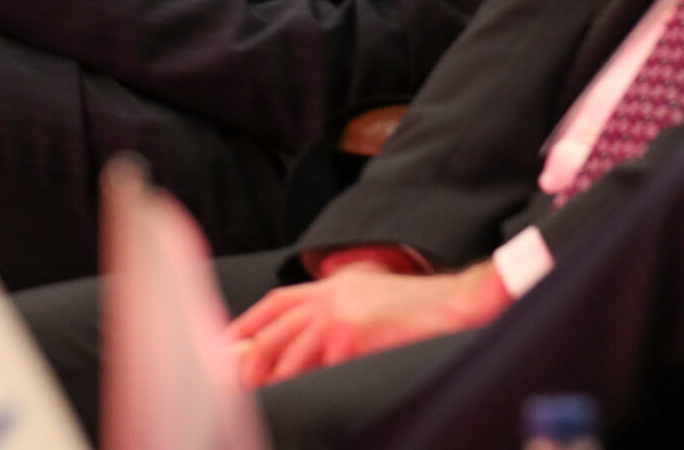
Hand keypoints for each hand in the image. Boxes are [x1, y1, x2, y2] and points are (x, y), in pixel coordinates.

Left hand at [228, 259, 509, 386]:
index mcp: (332, 286)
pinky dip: (304, 384)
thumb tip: (310, 343)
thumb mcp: (369, 297)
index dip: (248, 323)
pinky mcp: (354, 340)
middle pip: (274, 327)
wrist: (455, 304)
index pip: (277, 302)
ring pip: (289, 350)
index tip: (228, 343)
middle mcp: (330, 297)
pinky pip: (319, 368)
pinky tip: (298, 397)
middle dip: (252, 355)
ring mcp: (340, 318)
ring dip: (272, 375)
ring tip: (260, 395)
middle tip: (238, 379)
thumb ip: (337, 311)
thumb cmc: (418, 308)